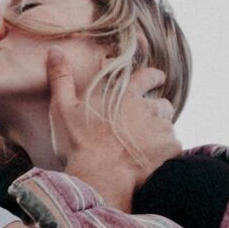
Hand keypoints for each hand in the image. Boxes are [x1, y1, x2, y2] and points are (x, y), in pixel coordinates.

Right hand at [46, 48, 180, 210]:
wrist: (99, 177)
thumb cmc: (78, 143)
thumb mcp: (62, 108)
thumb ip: (61, 78)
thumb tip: (55, 50)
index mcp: (125, 95)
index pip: (147, 77)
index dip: (153, 77)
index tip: (158, 78)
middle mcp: (148, 108)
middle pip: (162, 105)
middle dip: (157, 112)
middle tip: (144, 127)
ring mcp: (162, 129)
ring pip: (168, 129)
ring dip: (159, 136)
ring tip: (142, 150)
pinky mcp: (171, 150)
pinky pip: (174, 151)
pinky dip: (165, 156)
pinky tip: (149, 165)